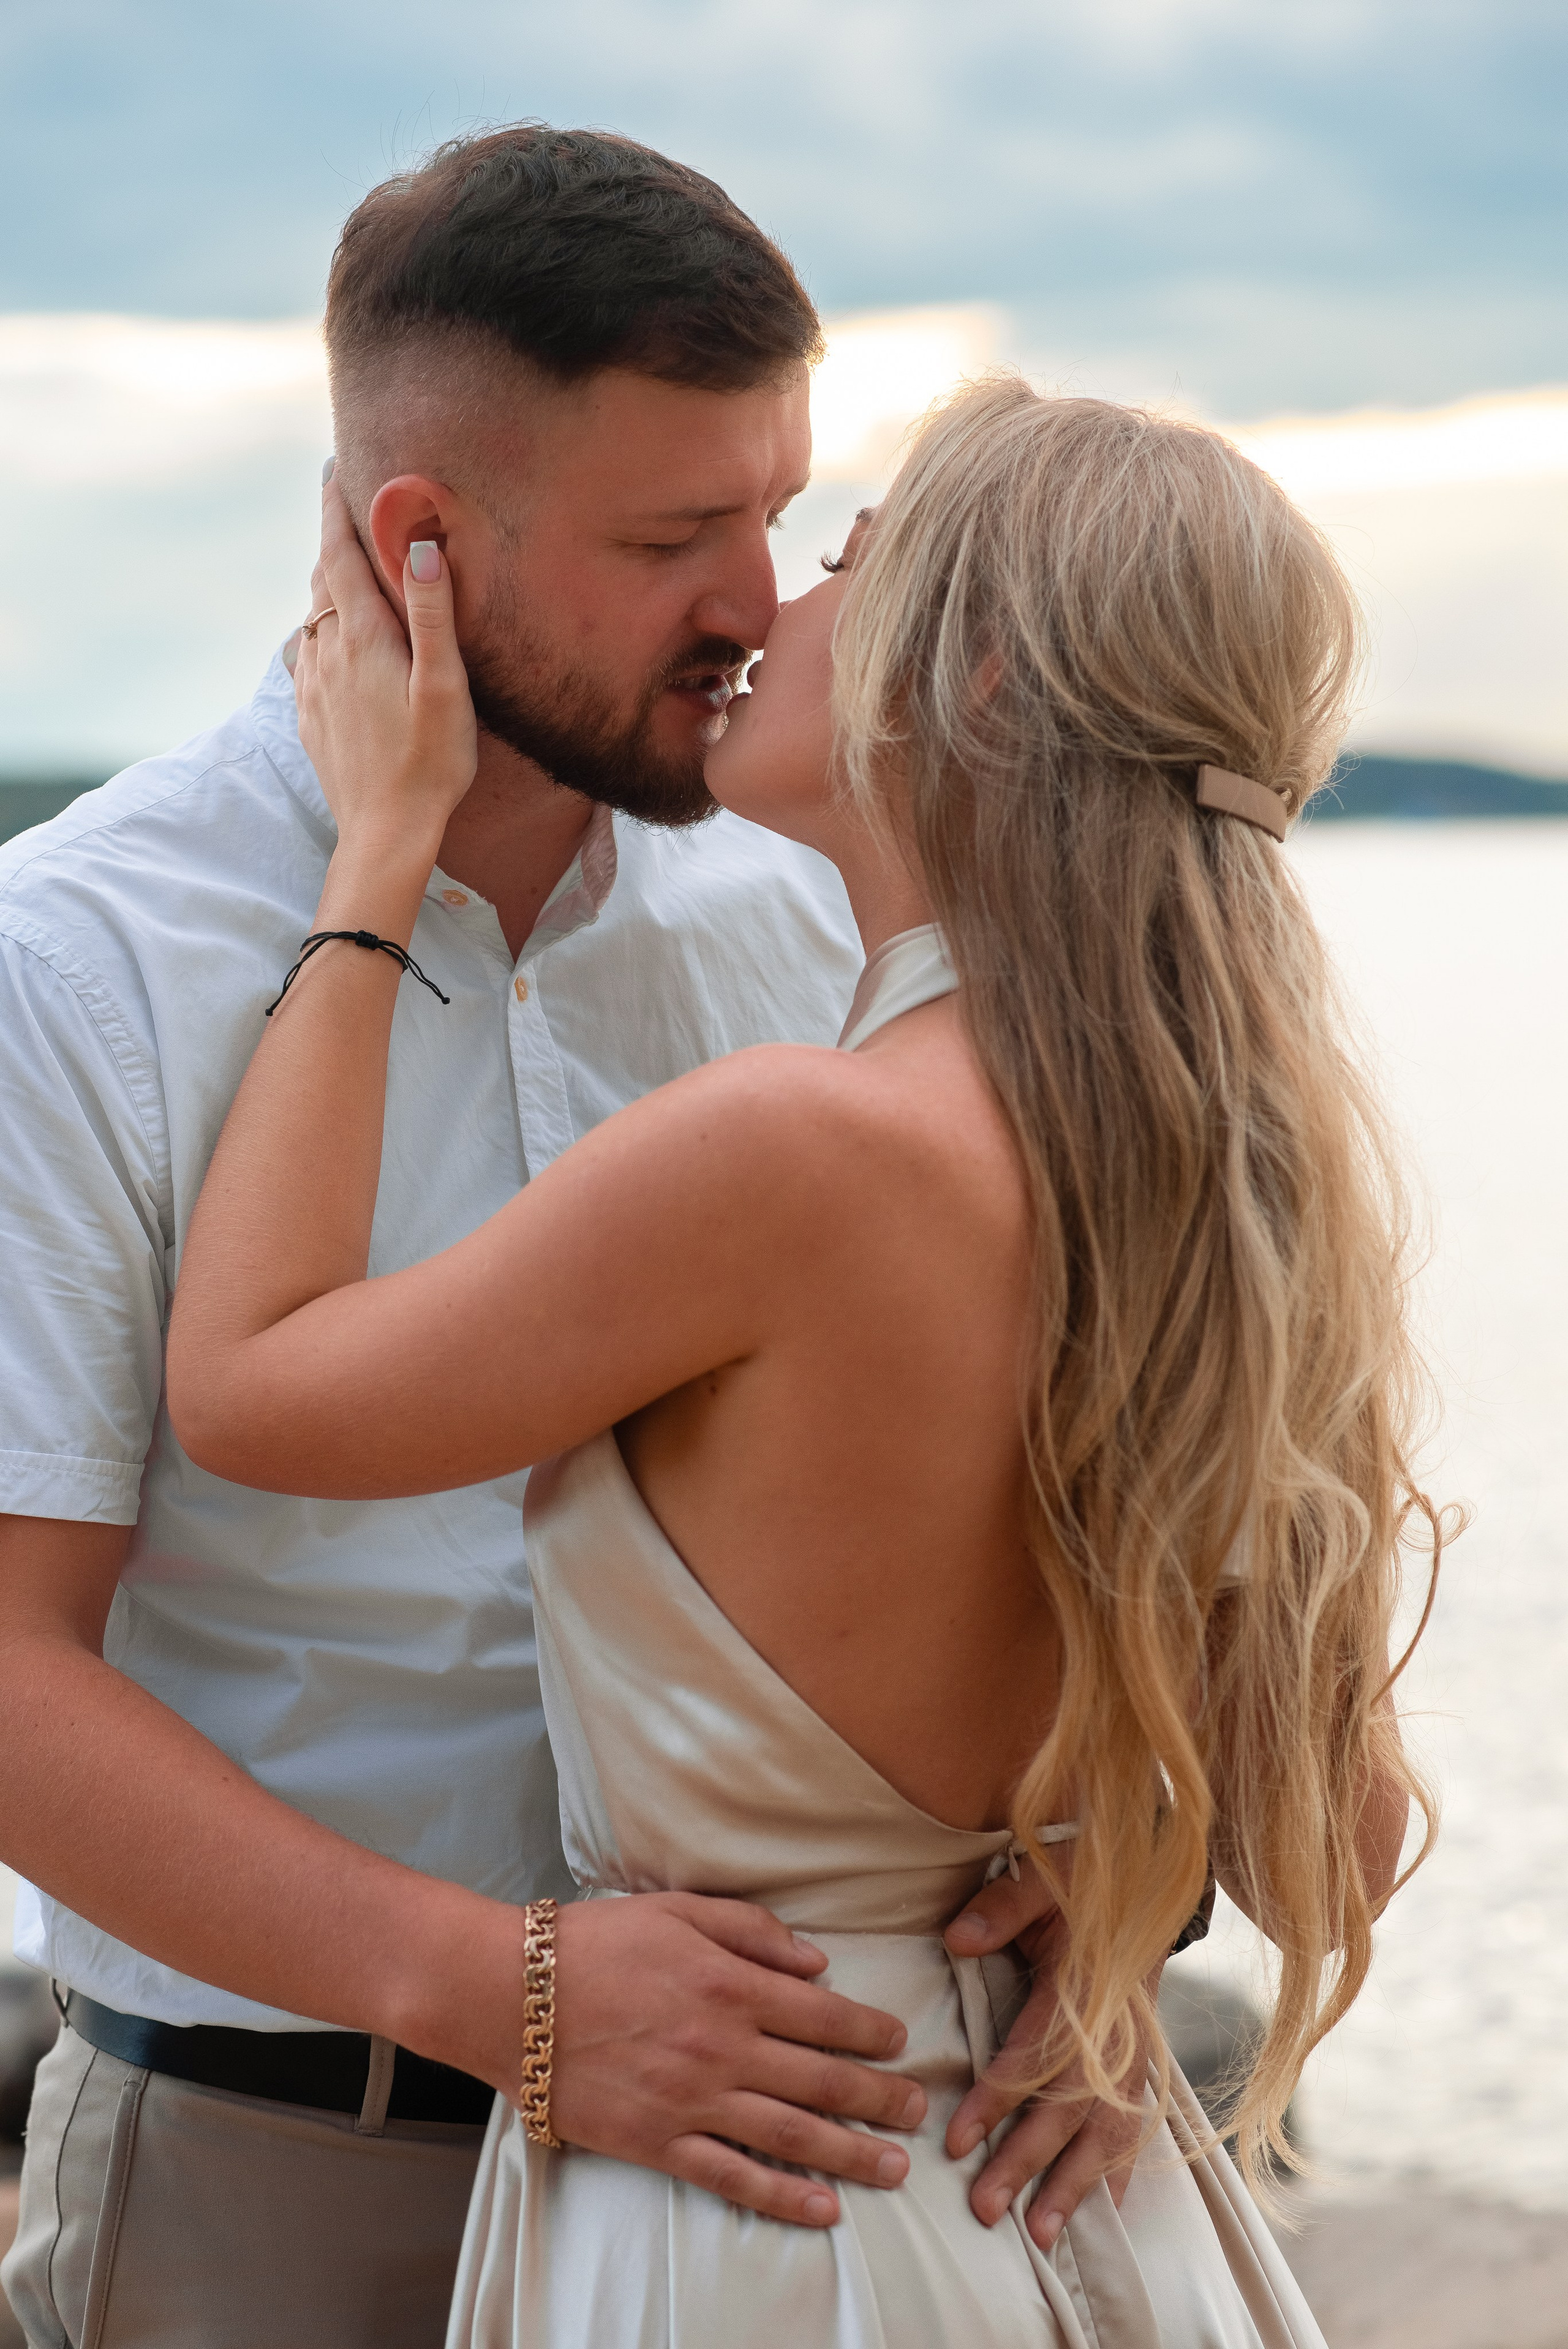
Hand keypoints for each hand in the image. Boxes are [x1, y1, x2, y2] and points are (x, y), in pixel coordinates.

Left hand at [292, 477, 477, 857]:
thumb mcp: (445, 686)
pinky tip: (332, 636)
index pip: (341, 553)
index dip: (337, 507)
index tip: (335, 468)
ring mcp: (313, 685)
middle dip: (333, 539)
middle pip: (324, 578)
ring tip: (346, 564)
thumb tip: (420, 545)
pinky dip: (321, 628)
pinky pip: (308, 654)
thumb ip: (432, 614)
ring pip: (313, 615)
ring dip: (328, 584)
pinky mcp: (310, 714)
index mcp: (363, 637)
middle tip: (346, 506)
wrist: (384, 832)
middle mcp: (327, 652)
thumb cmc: (428, 763)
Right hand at [550, 1892, 926, 2227]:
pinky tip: (822, 2209)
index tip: (900, 2042)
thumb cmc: (593, 1943)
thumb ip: (751, 1930)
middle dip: (879, 2098)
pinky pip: (730, 2175)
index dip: (869, 2031)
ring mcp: (691, 2100)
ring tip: (894, 2168)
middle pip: (820, 2080)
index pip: (822, 2013)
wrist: (511, 1994)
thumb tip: (816, 1961)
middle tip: (919, 2113)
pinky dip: (781, 2196)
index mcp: (730, 1983)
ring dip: (850, 2153)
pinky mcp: (658, 2142)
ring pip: (790, 2134)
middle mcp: (722, 2046)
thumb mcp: (678, 1909)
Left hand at [944, 1868, 1152, 2248]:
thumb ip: (1001, 1905)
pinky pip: (1137, 2131)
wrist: (1152, 1891)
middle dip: (1028, 2163)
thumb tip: (958, 1937)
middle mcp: (1114, 2031)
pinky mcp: (1142, 2069)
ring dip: (1076, 2186)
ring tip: (1040, 2237)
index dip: (998, 2099)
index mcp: (1084, 1985)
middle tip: (985, 2208)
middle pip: (1071, 2109)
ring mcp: (1135, 2055)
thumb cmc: (1083, 1887)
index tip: (958, 2141)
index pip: (1036, 2055)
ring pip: (1109, 2132)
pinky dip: (1122, 2176)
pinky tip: (1103, 2216)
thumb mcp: (1041, 1877)